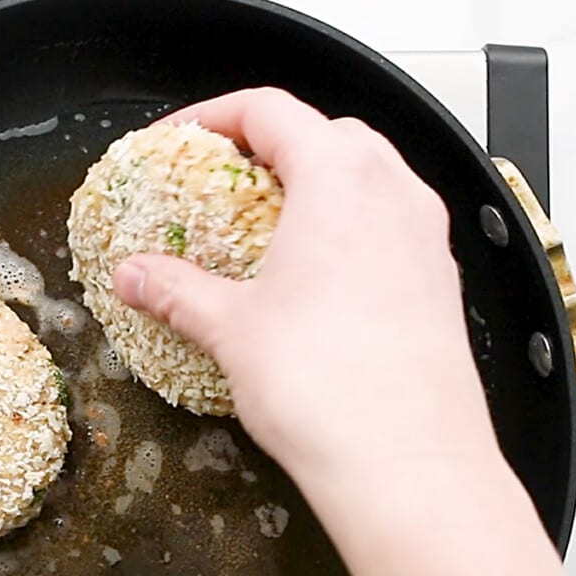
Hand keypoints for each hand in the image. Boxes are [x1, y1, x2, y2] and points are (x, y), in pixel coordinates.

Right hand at [112, 87, 501, 509]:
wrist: (408, 465)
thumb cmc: (330, 389)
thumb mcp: (231, 329)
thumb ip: (174, 290)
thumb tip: (136, 275)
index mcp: (339, 179)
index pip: (270, 110)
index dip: (212, 116)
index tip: (179, 141)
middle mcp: (395, 194)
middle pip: (327, 133)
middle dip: (269, 145)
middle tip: (223, 181)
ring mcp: (426, 238)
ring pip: (368, 178)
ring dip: (315, 187)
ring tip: (269, 230)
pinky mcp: (439, 284)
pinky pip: (390, 229)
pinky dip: (348, 231)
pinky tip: (317, 281)